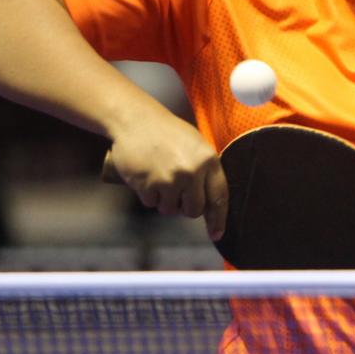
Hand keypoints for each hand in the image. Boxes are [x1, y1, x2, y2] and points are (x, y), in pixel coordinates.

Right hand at [107, 114, 228, 241]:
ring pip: (170, 210)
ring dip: (164, 201)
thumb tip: (210, 201)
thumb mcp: (195, 144)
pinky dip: (147, 195)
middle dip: (185, 207)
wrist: (135, 120)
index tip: (217, 234)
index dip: (218, 219)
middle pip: (194, 210)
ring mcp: (170, 179)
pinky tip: (146, 176)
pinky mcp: (149, 184)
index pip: (219, 197)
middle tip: (176, 192)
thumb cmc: (166, 132)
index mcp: (208, 160)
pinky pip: (151, 203)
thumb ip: (205, 169)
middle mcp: (192, 172)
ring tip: (159, 177)